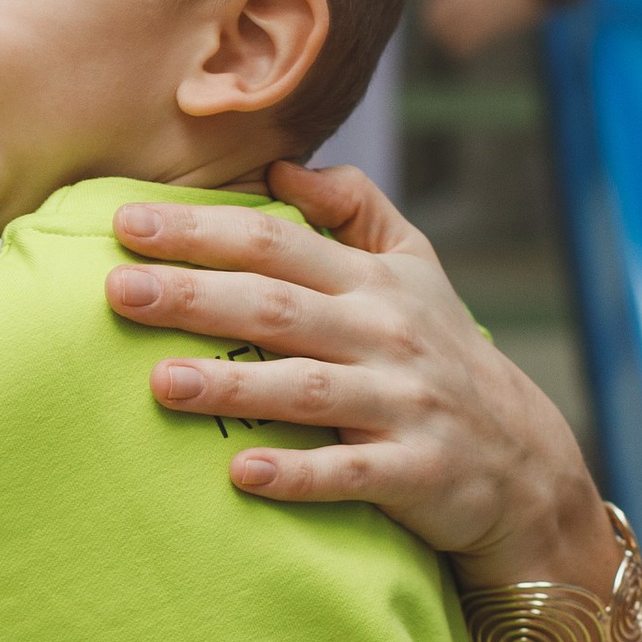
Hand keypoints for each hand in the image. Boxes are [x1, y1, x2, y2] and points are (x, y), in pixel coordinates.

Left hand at [107, 164, 611, 582]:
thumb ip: (355, 208)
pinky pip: (350, 473)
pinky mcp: (414, 472)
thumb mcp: (416, 268)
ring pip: (307, 389)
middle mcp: (386, 335)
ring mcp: (402, 404)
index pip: (277, 243)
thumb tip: (282, 167)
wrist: (522, 460)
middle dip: (196, 295)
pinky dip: (299, 474)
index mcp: (373, 282)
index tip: (127, 222)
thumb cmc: (444, 353)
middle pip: (278, 307)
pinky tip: (240, 473)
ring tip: (159, 382)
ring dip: (233, 384)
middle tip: (118, 290)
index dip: (203, 230)